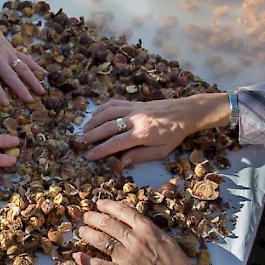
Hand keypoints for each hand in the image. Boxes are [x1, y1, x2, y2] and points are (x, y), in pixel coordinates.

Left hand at [0, 3, 45, 104]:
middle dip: (21, 89)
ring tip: (42, 92)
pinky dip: (37, 66)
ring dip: (34, 80)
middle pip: (11, 76)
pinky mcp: (14, 50)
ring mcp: (8, 55)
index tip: (6, 103)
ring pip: (23, 68)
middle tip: (30, 101)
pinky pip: (27, 59)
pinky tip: (46, 75)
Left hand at [72, 199, 205, 264]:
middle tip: (86, 217)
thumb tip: (132, 217)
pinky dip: (86, 260)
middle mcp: (136, 240)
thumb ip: (148, 228)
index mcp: (148, 229)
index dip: (108, 205)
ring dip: (88, 233)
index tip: (100, 204)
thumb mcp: (166, 239)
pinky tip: (77, 255)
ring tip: (82, 231)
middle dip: (93, 218)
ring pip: (101, 240)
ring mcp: (127, 257)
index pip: (123, 211)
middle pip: (108, 223)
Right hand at [80, 93, 229, 168]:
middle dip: (91, 135)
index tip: (88, 156)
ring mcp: (134, 108)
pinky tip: (94, 115)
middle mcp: (135, 119)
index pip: (116, 143)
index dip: (100, 150)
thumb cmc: (174, 134)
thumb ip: (140, 156)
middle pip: (107, 127)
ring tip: (83, 130)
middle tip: (79, 143)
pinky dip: (102, 109)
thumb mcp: (161, 151)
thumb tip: (121, 162)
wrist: (186, 111)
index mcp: (142, 133)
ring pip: (108, 113)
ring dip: (93, 121)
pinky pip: (114, 104)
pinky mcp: (134, 102)